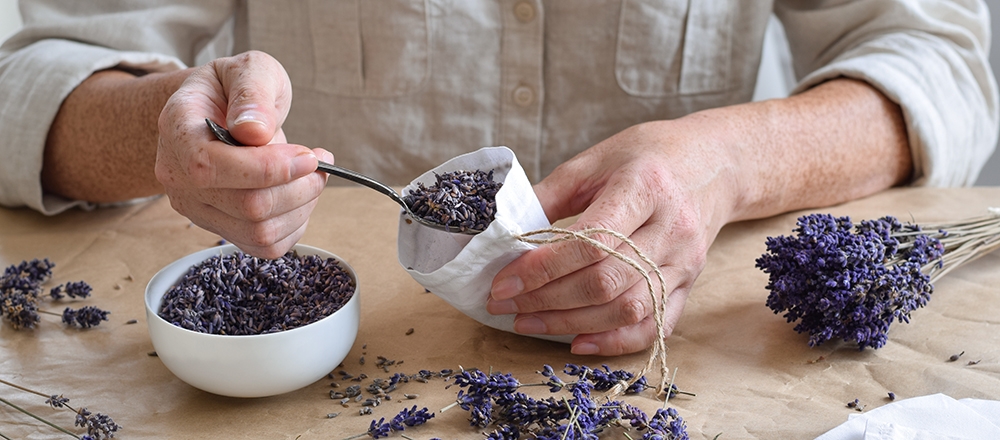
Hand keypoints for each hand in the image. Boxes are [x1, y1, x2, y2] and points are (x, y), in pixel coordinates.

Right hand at [155, 51, 332, 257]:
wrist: (219, 109)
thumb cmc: (235, 89)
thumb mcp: (250, 70)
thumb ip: (252, 94)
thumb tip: (253, 131)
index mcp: (177, 130)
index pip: (211, 167)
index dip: (269, 168)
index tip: (309, 155)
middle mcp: (178, 176)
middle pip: (247, 206)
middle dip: (300, 186)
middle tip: (319, 160)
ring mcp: (197, 208)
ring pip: (260, 231)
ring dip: (303, 205)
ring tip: (312, 174)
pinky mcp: (221, 228)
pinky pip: (265, 246)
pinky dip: (295, 224)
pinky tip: (299, 195)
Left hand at [486, 119, 740, 355]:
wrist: (717, 161)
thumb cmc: (650, 154)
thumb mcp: (596, 159)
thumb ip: (552, 193)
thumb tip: (505, 231)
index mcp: (645, 187)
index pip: (590, 242)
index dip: (541, 268)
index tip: (503, 282)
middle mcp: (671, 228)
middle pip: (605, 281)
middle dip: (546, 300)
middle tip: (504, 305)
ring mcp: (685, 260)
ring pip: (627, 309)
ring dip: (571, 323)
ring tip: (527, 321)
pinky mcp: (690, 283)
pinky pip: (655, 325)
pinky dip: (615, 341)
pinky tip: (577, 341)